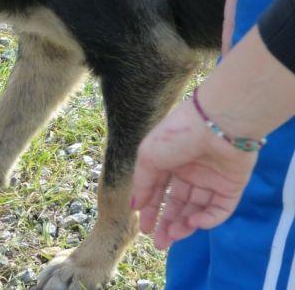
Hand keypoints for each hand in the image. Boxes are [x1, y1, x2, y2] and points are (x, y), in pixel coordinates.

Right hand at [131, 98, 256, 249]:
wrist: (217, 124)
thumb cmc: (177, 136)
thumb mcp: (148, 157)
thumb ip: (142, 183)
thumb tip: (135, 205)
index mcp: (168, 161)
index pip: (159, 191)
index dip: (151, 210)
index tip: (144, 229)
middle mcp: (189, 172)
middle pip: (178, 204)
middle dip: (167, 224)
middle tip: (160, 243)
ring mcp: (211, 180)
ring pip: (197, 210)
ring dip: (185, 225)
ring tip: (174, 236)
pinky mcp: (231, 187)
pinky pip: (219, 209)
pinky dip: (208, 220)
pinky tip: (195, 223)